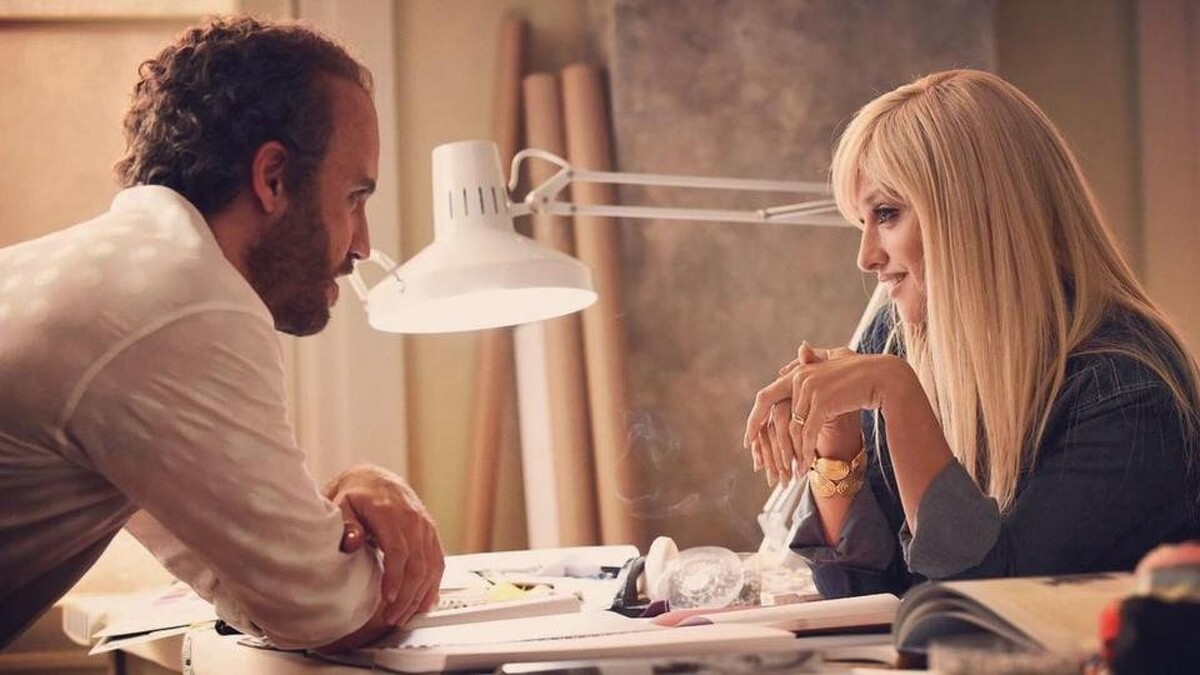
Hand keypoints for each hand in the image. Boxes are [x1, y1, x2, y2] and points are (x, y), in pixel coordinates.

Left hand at [325, 465, 443, 626]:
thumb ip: (346, 524)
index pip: (398, 549)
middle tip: (393, 617)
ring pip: (431, 565)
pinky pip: (438, 561)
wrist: (375, 480)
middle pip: (418, 563)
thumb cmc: (356, 495)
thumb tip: (351, 541)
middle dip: (408, 595)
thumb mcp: (342, 505)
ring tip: (405, 616)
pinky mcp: (431, 533)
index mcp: (390, 511)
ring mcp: (425, 526)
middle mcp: (413, 518)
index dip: (396, 577)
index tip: (389, 598)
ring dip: (420, 594)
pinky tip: (425, 602)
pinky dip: (434, 584)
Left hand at [744, 343, 907, 484]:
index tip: (749, 438)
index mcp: (798, 373)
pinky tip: (806, 465)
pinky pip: (809, 432)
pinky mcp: (823, 402)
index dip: (754, 418)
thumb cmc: (859, 372)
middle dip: (767, 442)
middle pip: (776, 416)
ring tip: (794, 471)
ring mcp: (810, 390)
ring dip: (794, 453)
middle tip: (763, 463)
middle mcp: (800, 379)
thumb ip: (809, 365)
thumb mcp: (831, 366)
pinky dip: (806, 451)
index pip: (765, 396)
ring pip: (794, 429)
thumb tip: (785, 366)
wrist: (883, 377)